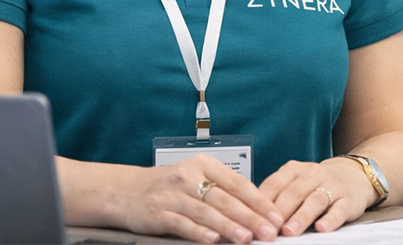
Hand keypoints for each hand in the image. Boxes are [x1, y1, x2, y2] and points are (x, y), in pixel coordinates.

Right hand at [117, 155, 283, 242]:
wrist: (127, 190)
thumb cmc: (169, 185)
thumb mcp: (196, 177)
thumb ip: (222, 189)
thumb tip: (256, 209)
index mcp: (203, 164)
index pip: (237, 182)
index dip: (259, 200)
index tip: (275, 215)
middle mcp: (189, 176)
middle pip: (225, 199)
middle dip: (250, 216)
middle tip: (268, 231)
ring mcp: (173, 195)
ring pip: (207, 212)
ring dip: (229, 227)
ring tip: (247, 238)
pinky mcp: (159, 213)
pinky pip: (183, 224)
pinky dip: (199, 233)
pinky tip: (214, 241)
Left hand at [258, 158, 375, 235]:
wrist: (351, 177)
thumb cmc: (315, 185)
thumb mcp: (294, 183)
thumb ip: (276, 196)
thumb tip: (251, 217)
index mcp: (294, 169)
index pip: (275, 184)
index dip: (263, 202)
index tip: (253, 219)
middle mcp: (312, 174)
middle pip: (293, 192)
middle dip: (280, 212)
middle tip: (269, 230)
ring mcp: (331, 186)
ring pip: (315, 200)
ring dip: (301, 217)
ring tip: (289, 232)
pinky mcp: (347, 200)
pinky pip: (339, 209)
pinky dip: (330, 219)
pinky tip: (322, 228)